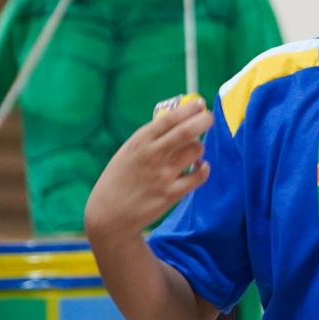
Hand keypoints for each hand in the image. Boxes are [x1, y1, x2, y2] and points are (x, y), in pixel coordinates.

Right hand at [84, 100, 211, 237]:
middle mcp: (152, 155)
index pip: (169, 118)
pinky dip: (203, 169)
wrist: (109, 215)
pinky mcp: (171, 194)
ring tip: (194, 152)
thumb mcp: (128, 153)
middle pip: (186, 131)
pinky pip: (199, 176)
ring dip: (198, 148)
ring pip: (195, 150)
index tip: (200, 104)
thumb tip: (178, 120)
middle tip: (209, 117)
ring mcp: (163, 175)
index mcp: (140, 142)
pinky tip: (200, 167)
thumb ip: (150, 138)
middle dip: (203, 120)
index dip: (188, 109)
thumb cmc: (120, 180)